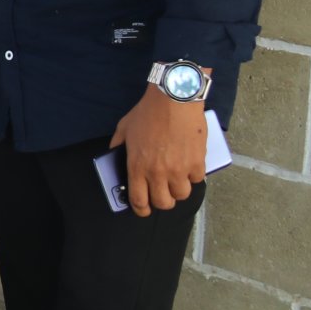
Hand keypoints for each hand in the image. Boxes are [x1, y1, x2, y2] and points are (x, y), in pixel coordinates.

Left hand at [110, 86, 207, 215]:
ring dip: (179, 189)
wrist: (174, 99)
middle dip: (162, 201)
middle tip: (163, 193)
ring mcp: (179, 169)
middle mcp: (158, 172)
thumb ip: (118, 145)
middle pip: (163, 203)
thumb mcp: (124, 128)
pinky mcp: (197, 162)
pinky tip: (190, 166)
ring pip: (182, 195)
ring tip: (177, 179)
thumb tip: (114, 156)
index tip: (144, 210)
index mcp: (137, 166)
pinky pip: (197, 180)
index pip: (138, 200)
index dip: (141, 210)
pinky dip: (194, 176)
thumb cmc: (148, 113)